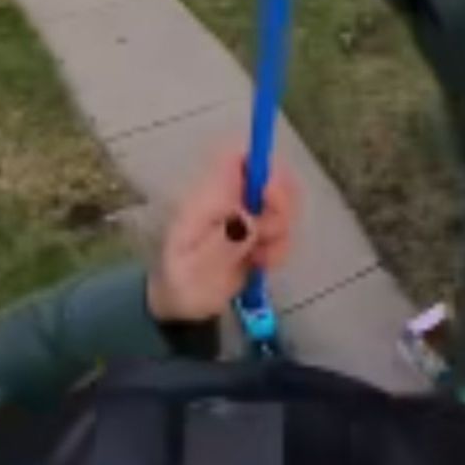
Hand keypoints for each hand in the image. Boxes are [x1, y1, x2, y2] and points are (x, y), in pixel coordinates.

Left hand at [147, 150, 298, 325]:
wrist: (183, 307)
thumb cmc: (181, 283)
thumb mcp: (196, 268)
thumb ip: (223, 242)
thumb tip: (250, 218)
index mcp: (208, 198)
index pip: (238, 158)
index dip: (262, 166)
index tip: (270, 197)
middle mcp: (229, 200)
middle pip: (271, 178)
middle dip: (281, 207)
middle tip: (267, 237)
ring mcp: (245, 216)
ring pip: (282, 207)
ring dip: (280, 234)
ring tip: (259, 259)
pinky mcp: (257, 235)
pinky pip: (283, 231)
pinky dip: (279, 249)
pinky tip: (261, 265)